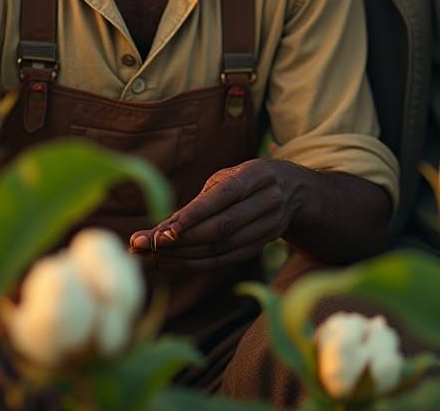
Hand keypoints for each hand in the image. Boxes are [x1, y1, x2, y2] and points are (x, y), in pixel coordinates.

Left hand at [129, 159, 296, 271]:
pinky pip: (226, 260)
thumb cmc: (245, 180)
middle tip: (147, 245)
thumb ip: (195, 203)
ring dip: (185, 255)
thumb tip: (155, 231)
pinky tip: (170, 264)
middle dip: (182, 239)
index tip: (164, 230)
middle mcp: (267, 201)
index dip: (194, 215)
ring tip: (152, 256)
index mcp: (256, 175)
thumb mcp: (226, 179)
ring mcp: (268, 226)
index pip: (223, 197)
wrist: (291, 190)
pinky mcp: (261, 245)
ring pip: (223, 247)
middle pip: (223, 227)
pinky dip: (196, 264)